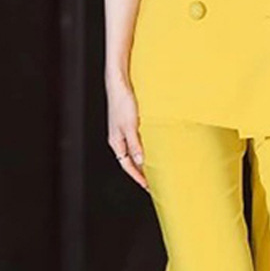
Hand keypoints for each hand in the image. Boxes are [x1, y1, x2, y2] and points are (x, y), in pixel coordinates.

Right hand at [106, 74, 148, 190]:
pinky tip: (151, 145)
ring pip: (132, 150)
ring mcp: (122, 130)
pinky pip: (135, 139)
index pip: (127, 165)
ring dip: (141, 158)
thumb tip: (140, 162)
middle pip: (129, 160)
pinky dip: (142, 146)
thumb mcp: (130, 125)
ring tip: (153, 165)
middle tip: (152, 180)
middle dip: (139, 171)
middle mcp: (118, 138)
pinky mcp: (127, 122)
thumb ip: (135, 144)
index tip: (147, 186)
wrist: (119, 83)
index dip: (137, 176)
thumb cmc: (122, 102)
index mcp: (116, 142)